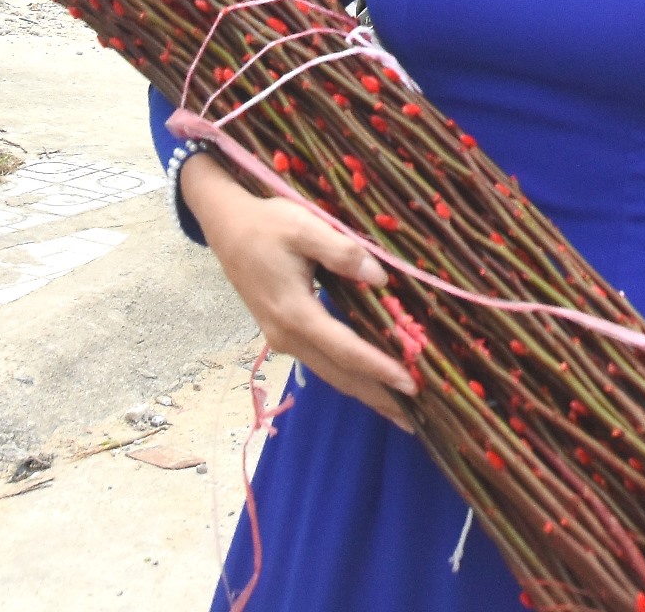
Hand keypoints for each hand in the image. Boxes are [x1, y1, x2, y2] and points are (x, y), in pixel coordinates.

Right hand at [179, 152, 418, 427]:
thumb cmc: (268, 224)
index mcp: (295, 313)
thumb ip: (343, 251)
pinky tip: (371, 382)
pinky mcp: (284, 334)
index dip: (379, 368)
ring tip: (401, 411)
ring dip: (366, 392)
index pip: (346, 350)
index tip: (412, 384)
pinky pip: (323, 363)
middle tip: (418, 420)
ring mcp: (283, 339)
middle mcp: (288, 336)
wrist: (227, 227)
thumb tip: (380, 277)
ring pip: (331, 374)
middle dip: (378, 397)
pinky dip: (351, 376)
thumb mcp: (305, 226)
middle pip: (340, 375)